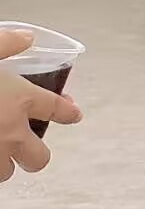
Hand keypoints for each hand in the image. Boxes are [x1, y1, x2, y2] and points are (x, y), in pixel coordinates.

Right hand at [0, 29, 81, 183]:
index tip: (73, 114)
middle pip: (39, 157)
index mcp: (21, 99)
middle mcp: (11, 131)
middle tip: (25, 145)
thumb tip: (27, 36)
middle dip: (35, 154)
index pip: (57, 110)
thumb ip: (7, 43)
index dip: (68, 112)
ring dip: (2, 164)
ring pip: (6, 172)